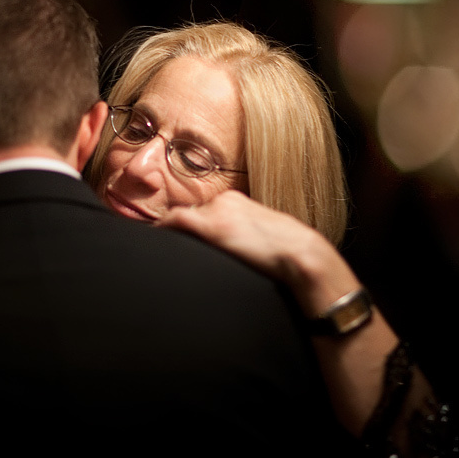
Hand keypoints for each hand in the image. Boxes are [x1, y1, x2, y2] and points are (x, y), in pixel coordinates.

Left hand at [156, 191, 360, 316]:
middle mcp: (225, 200)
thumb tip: (230, 253)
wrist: (303, 256)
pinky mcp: (214, 225)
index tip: (176, 237)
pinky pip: (177, 221)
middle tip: (163, 244)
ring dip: (171, 233)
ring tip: (158, 247)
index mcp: (238, 202)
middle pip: (191, 214)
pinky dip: (163, 230)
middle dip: (178, 231)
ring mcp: (218, 211)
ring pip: (182, 218)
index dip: (188, 227)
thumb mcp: (262, 240)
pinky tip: (155, 239)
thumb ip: (240, 239)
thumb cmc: (289, 256)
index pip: (204, 211)